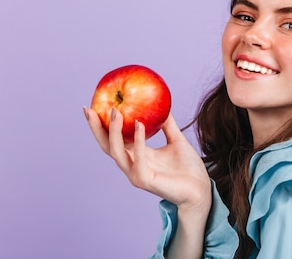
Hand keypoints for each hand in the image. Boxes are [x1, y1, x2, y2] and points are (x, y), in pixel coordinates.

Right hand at [84, 107, 210, 212]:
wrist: (201, 188)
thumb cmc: (188, 167)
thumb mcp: (177, 139)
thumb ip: (167, 124)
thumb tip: (162, 104)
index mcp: (137, 155)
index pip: (113, 139)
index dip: (101, 125)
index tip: (92, 106)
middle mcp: (132, 165)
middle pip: (107, 146)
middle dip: (97, 128)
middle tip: (90, 109)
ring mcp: (136, 174)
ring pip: (117, 153)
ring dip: (114, 131)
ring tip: (115, 112)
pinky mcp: (145, 181)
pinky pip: (138, 159)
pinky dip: (138, 141)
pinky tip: (139, 124)